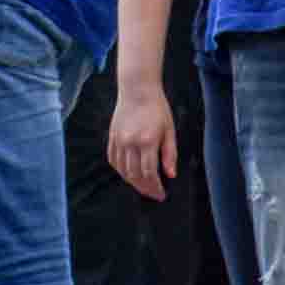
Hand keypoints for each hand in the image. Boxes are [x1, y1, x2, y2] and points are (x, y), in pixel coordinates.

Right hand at [108, 82, 176, 203]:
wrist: (137, 89)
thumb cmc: (157, 108)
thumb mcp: (169, 130)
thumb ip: (170, 154)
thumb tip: (171, 175)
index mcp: (147, 141)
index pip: (149, 173)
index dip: (155, 187)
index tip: (161, 195)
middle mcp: (130, 142)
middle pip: (135, 174)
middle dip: (145, 188)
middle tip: (153, 194)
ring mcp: (119, 140)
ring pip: (122, 170)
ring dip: (133, 182)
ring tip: (143, 187)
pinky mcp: (112, 136)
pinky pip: (113, 160)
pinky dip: (120, 170)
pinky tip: (128, 174)